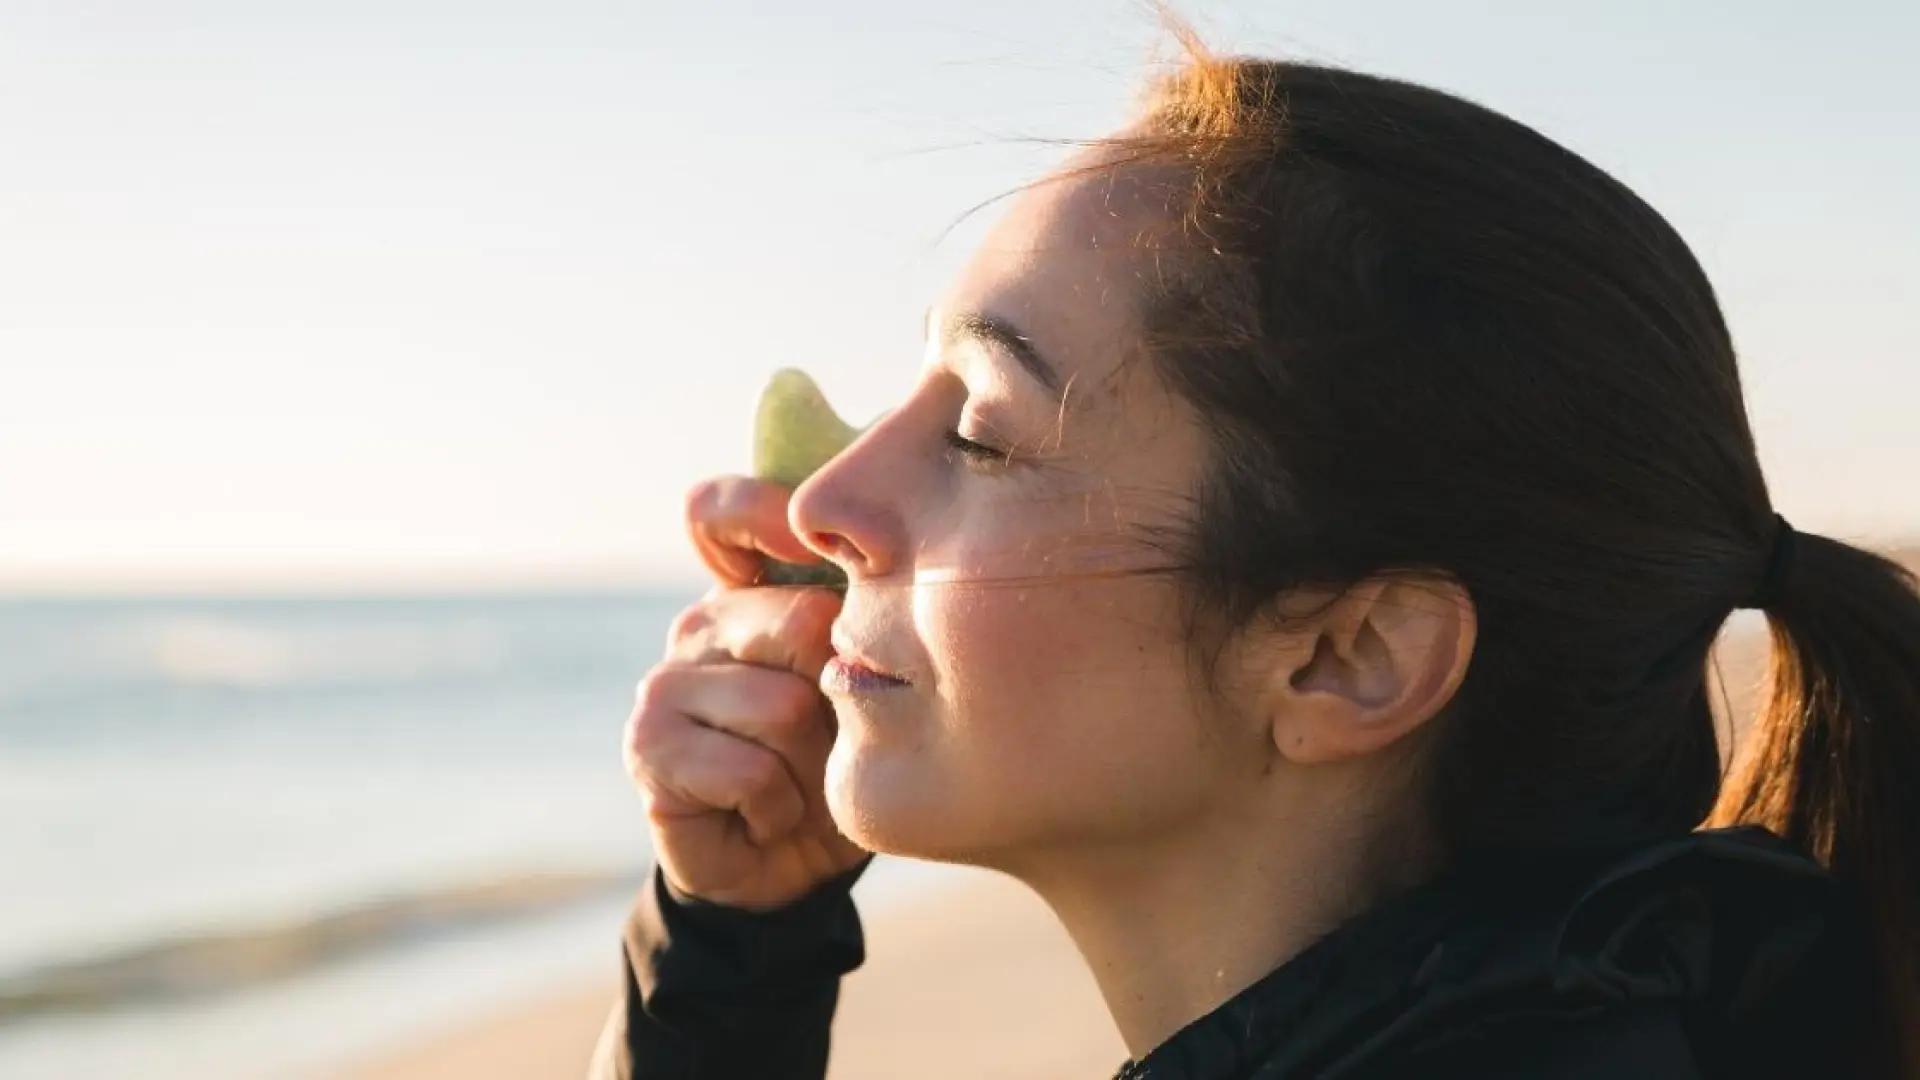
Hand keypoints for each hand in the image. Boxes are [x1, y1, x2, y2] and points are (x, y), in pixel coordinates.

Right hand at [624, 477, 866, 910]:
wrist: (793, 864)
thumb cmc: (841, 760)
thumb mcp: (865, 686)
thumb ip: (859, 623)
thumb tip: (878, 576)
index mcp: (751, 591)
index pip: (722, 510)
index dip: (766, 513)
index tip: (816, 541)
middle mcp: (701, 625)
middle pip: (795, 620)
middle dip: (839, 692)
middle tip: (834, 734)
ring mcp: (664, 684)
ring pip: (780, 706)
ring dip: (814, 764)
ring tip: (801, 780)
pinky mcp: (648, 748)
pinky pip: (749, 769)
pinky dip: (779, 805)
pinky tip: (767, 813)